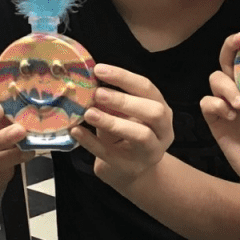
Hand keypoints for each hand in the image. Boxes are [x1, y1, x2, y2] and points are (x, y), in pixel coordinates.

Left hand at [69, 64, 173, 189]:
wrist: (130, 170)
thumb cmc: (125, 136)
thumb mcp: (122, 115)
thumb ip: (112, 101)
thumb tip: (88, 83)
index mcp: (162, 110)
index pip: (147, 89)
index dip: (124, 78)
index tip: (99, 70)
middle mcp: (163, 131)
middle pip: (153, 112)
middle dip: (124, 100)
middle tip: (97, 93)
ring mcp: (150, 152)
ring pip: (140, 135)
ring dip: (113, 122)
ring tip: (88, 113)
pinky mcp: (130, 168)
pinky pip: (111, 154)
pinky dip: (92, 142)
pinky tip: (76, 131)